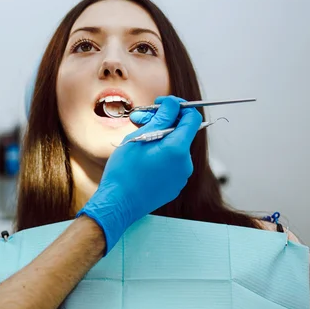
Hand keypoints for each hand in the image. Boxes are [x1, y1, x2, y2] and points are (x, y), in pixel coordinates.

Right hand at [77, 96, 201, 254]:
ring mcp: (181, 176)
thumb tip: (172, 105)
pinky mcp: (175, 185)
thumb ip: (160, 119)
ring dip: (160, 139)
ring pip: (175, 148)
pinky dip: (160, 155)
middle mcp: (185, 163)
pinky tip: (142, 157)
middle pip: (181, 133)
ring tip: (137, 140)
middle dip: (163, 122)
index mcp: (177, 149)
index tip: (161, 104)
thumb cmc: (124, 171)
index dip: (178, 106)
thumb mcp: (139, 138)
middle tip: (140, 119)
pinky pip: (171, 163)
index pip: (192, 118)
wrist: (118, 203)